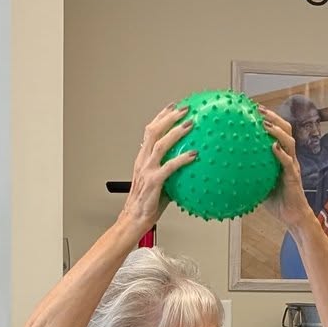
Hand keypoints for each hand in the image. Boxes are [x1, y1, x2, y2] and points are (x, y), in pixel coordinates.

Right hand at [120, 104, 194, 234]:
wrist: (134, 220)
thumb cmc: (146, 205)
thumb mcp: (159, 183)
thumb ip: (170, 173)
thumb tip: (189, 168)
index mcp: (142, 159)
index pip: (150, 131)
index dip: (161, 117)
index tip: (173, 107)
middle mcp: (143, 161)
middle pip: (153, 131)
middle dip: (169, 117)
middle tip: (184, 109)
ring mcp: (147, 171)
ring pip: (160, 144)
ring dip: (175, 132)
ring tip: (190, 124)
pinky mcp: (153, 182)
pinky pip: (169, 167)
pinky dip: (181, 159)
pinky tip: (193, 155)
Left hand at [258, 107, 315, 230]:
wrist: (293, 216)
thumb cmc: (277, 201)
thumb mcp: (259, 184)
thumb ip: (249, 173)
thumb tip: (227, 168)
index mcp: (282, 157)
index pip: (277, 133)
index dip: (269, 119)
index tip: (254, 109)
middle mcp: (289, 158)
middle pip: (285, 130)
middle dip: (273, 117)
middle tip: (258, 109)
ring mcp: (292, 166)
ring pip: (289, 142)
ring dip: (277, 131)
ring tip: (265, 123)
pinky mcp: (294, 177)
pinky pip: (288, 162)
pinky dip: (281, 153)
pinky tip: (273, 147)